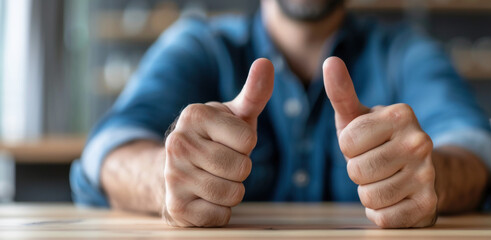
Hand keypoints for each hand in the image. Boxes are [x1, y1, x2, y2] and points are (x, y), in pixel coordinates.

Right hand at [162, 58, 273, 226]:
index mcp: (193, 116)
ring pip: (233, 193)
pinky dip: (221, 211)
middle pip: (241, 168)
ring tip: (216, 179)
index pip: (248, 140)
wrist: (173, 170)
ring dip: (233, 191)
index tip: (229, 142)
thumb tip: (266, 63)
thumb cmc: (215, 139)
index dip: (246, 145)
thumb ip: (254, 92)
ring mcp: (172, 176)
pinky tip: (206, 198)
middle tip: (223, 164)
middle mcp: (178, 143)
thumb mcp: (234, 115)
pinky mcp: (175, 207)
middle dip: (241, 169)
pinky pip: (220, 216)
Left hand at [323, 57, 436, 227]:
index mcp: (401, 114)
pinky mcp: (429, 205)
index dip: (349, 148)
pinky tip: (393, 199)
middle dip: (358, 172)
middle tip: (375, 166)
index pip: (347, 141)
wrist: (426, 170)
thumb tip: (330, 61)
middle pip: (356, 170)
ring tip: (383, 181)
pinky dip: (381, 213)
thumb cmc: (381, 142)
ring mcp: (428, 174)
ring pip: (369, 196)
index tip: (365, 145)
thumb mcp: (361, 116)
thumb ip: (342, 92)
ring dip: (369, 194)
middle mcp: (420, 141)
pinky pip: (383, 218)